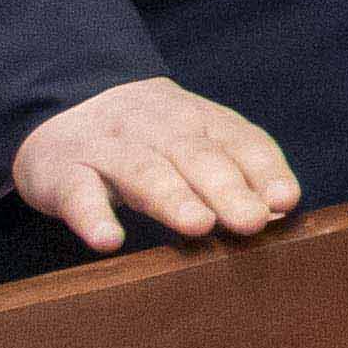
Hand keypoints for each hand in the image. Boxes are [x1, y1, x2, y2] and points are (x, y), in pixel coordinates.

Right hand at [9, 79, 299, 253]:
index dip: (264, 170)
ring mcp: (108, 147)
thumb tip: (279, 211)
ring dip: (173, 197)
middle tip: (251, 221)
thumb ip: (236, 172)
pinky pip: (78, 192)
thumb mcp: (194, 144)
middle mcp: (157, 127)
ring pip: (143, 170)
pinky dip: (93, 216)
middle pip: (196, 155)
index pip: (239, 140)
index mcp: (199, 120)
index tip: (285, 200)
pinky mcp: (63, 171)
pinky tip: (109, 241)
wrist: (68, 106)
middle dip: (227, 188)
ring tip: (198, 225)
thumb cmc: (151, 141)